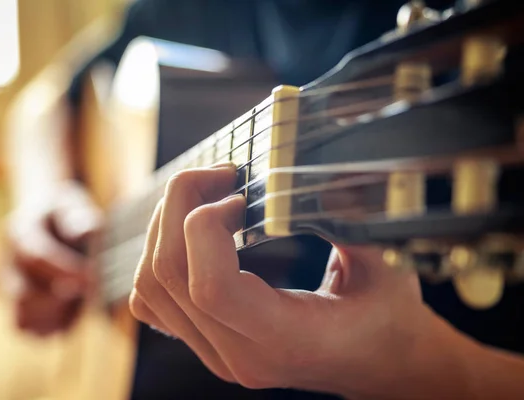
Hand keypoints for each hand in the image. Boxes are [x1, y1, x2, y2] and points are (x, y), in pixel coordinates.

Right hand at [0, 181, 102, 335]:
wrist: (46, 216)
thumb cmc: (65, 212)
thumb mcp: (72, 205)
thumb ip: (78, 218)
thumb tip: (88, 231)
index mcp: (18, 232)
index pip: (35, 256)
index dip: (64, 270)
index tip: (92, 278)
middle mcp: (6, 263)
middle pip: (24, 295)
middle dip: (61, 298)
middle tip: (91, 290)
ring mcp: (7, 288)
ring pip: (23, 319)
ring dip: (57, 316)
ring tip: (81, 298)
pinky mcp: (17, 307)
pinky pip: (30, 330)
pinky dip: (55, 326)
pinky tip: (75, 309)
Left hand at [129, 164, 483, 397]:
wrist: (384, 364)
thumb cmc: (390, 316)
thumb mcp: (384, 264)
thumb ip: (348, 217)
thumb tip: (311, 172)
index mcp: (284, 339)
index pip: (211, 287)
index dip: (208, 225)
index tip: (241, 193)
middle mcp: (238, 354)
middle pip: (168, 275)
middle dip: (180, 206)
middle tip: (219, 174)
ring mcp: (216, 353)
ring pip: (151, 286)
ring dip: (165, 227)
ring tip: (206, 196)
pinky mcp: (208, 343)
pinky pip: (153, 301)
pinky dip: (160, 257)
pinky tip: (195, 232)